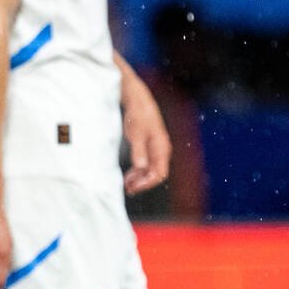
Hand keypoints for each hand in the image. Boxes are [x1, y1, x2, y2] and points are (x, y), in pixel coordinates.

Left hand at [121, 76, 171, 195]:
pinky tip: (129, 175)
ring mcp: (155, 149)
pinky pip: (146, 164)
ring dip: (139, 178)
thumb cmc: (138, 115)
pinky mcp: (149, 146)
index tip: (133, 187)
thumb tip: (140, 168)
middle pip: (155, 174)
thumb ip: (139, 151)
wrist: (137, 100)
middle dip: (142, 183)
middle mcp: (161, 151)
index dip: (147, 183)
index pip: (159, 173)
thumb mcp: (136, 134)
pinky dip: (138, 171)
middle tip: (128, 188)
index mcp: (161, 148)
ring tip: (126, 184)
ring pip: (150, 170)